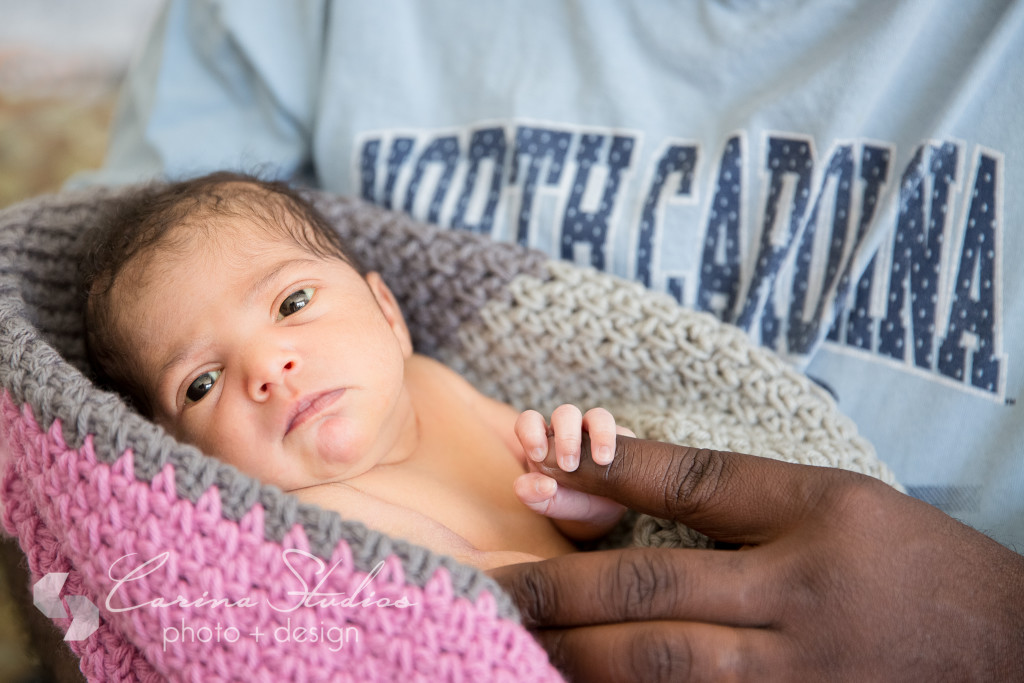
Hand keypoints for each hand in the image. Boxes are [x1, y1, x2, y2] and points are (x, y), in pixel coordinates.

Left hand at [490, 436, 1023, 681]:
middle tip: (485, 584)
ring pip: (659, 675)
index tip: (529, 482)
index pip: (688, 496)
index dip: (599, 487)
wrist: (1007, 654)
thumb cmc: (908, 563)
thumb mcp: (826, 498)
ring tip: (509, 637)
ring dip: (576, 658)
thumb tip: (600, 472)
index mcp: (813, 531)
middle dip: (556, 595)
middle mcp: (799, 614)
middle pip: (652, 604)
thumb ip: (714, 488)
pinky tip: (582, 680)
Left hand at [513, 406, 629, 533]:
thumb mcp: (545, 503)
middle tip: (569, 466)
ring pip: (596, 416)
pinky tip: (609, 460)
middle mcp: (567, 432)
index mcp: (543, 442)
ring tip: (601, 461)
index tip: (538, 455)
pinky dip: (611, 440)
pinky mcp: (619, 437)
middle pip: (565, 414)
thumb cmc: (566, 502)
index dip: (531, 432)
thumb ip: (532, 494)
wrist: (599, 512)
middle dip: (567, 436)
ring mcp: (594, 432)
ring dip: (598, 434)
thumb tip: (544, 485)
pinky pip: (618, 429)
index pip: (530, 422)